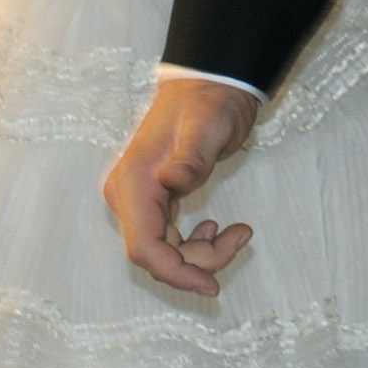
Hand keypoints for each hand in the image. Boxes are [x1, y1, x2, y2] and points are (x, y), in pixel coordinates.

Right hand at [104, 77, 260, 294]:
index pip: (144, 248)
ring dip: (199, 253)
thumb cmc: (209, 101)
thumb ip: (192, 157)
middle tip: (240, 238)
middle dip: (197, 260)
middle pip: (156, 254)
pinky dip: (193, 243)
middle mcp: (127, 195)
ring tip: (237, 231)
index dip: (176, 274)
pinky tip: (214, 228)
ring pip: (163, 249)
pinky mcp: (151, 200)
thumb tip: (173, 181)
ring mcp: (137, 198)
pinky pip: (167, 237)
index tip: (211, 285)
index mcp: (133, 183)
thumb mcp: (208, 126)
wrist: (208, 82)